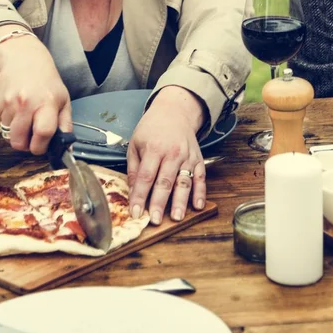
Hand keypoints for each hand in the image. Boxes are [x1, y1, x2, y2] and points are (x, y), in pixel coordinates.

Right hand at [0, 36, 71, 153]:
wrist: (24, 60)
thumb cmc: (47, 83)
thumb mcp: (63, 100)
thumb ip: (65, 124)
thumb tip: (67, 149)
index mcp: (47, 103)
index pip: (43, 133)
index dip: (41, 147)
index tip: (41, 147)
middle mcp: (26, 103)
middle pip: (19, 141)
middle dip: (25, 145)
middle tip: (31, 138)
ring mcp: (8, 103)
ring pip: (8, 134)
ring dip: (16, 133)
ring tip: (25, 119)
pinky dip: (7, 124)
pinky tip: (16, 112)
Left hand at [127, 87, 205, 224]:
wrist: (174, 112)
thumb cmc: (151, 129)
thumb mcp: (135, 143)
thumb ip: (133, 168)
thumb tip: (132, 193)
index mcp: (153, 148)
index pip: (146, 176)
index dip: (140, 196)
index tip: (136, 212)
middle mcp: (172, 153)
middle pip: (165, 181)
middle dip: (160, 202)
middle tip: (155, 220)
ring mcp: (187, 156)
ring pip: (184, 182)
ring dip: (181, 201)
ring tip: (177, 217)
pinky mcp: (198, 159)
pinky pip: (201, 178)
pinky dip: (200, 192)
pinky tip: (197, 206)